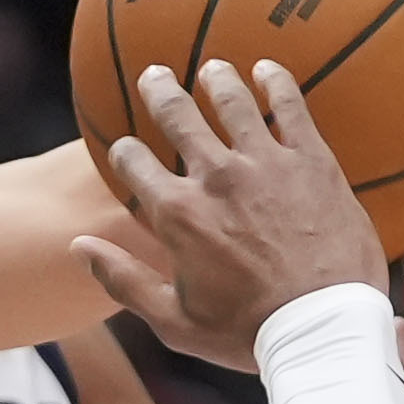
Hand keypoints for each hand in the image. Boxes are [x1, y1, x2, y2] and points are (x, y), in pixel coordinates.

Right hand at [76, 62, 387, 370]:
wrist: (325, 329)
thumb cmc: (249, 334)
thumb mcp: (174, 321)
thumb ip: (122, 280)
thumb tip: (79, 246)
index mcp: (177, 214)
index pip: (133, 161)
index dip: (125, 151)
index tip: (128, 150)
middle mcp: (216, 178)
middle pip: (177, 114)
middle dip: (160, 90)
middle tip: (155, 75)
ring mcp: (266, 164)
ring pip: (232, 100)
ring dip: (217, 79)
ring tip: (213, 69)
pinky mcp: (311, 161)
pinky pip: (290, 106)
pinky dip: (276, 82)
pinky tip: (268, 70)